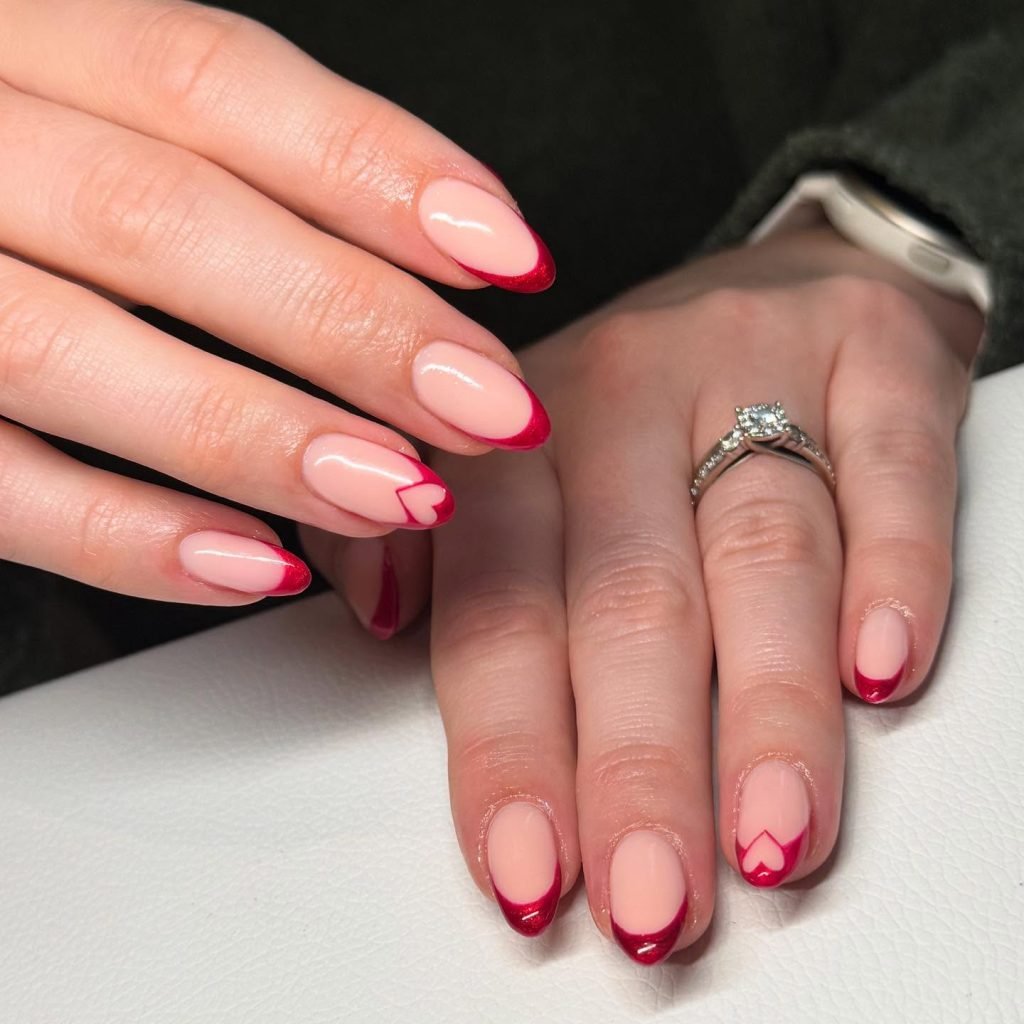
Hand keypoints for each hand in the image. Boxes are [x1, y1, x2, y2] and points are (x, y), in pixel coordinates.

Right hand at [0, 0, 551, 602]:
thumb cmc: (15, 187)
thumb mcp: (99, 131)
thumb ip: (235, 186)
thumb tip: (425, 286)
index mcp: (21, 43)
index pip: (208, 77)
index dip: (373, 167)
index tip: (510, 255)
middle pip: (160, 219)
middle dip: (350, 322)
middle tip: (488, 406)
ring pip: (68, 354)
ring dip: (259, 436)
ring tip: (401, 493)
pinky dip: (131, 537)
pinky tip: (260, 567)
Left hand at [308, 225, 982, 960]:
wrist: (775, 283)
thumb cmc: (633, 408)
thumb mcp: (508, 460)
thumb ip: (427, 544)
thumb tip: (383, 620)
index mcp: (514, 436)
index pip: (499, 604)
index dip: (510, 746)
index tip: (530, 871)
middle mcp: (620, 396)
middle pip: (630, 596)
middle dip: (639, 763)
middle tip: (654, 897)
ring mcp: (749, 365)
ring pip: (761, 546)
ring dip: (766, 705)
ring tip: (770, 832)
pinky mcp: (868, 353)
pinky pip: (888, 464)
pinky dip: (893, 569)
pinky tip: (881, 668)